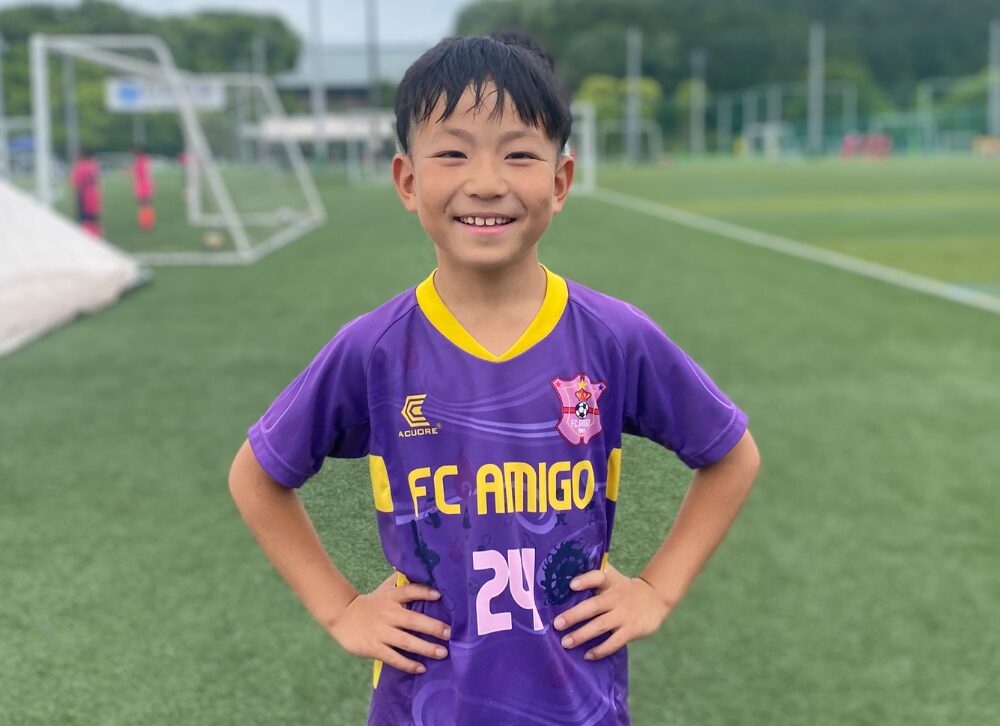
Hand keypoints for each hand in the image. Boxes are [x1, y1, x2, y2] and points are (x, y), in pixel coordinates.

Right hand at [328, 572, 451, 674]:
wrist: (342, 616)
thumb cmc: (370, 604)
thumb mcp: (384, 590)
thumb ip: (401, 581)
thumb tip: (419, 567)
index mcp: (391, 597)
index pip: (409, 591)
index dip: (424, 592)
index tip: (439, 595)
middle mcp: (388, 613)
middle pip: (413, 620)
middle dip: (433, 627)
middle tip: (450, 633)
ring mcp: (381, 632)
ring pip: (406, 641)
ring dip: (426, 648)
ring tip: (442, 653)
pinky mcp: (373, 648)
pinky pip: (393, 658)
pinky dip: (408, 664)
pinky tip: (421, 668)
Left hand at [553, 562, 670, 660]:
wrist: (655, 599)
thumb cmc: (622, 588)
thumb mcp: (612, 577)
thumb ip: (592, 576)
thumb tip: (563, 575)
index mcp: (610, 582)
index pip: (598, 577)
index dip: (585, 580)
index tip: (571, 585)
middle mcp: (616, 597)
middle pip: (594, 606)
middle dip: (574, 615)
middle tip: (557, 624)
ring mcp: (623, 615)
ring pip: (600, 626)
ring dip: (582, 635)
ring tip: (566, 642)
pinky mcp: (630, 630)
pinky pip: (614, 642)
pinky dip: (600, 650)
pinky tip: (587, 655)